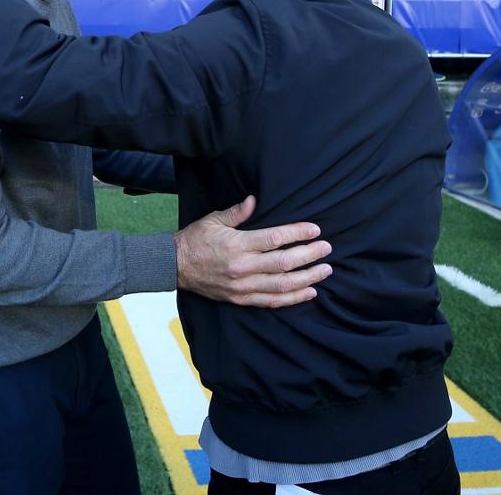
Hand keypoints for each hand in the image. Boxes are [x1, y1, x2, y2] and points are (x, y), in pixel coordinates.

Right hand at [175, 195, 332, 307]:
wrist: (173, 267)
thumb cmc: (195, 240)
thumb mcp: (213, 220)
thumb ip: (237, 212)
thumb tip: (254, 199)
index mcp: (237, 244)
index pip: (274, 239)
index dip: (297, 234)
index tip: (315, 230)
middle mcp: (242, 267)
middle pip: (284, 263)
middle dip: (309, 255)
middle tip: (327, 249)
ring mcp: (243, 286)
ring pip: (282, 285)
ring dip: (307, 278)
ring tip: (325, 270)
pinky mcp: (241, 299)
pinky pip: (272, 301)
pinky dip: (293, 298)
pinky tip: (309, 292)